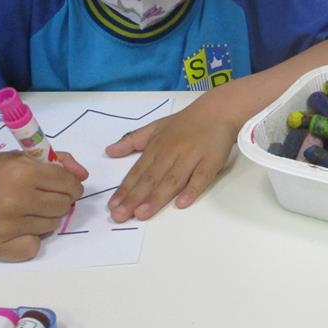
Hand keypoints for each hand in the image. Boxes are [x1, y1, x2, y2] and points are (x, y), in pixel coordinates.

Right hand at [0, 151, 86, 261]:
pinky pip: (33, 247)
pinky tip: (17, 227)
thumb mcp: (26, 157)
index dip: (71, 184)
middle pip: (63, 206)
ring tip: (25, 209)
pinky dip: (30, 239)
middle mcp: (12, 201)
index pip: (68, 184)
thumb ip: (60, 162)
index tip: (64, 185)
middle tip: (41, 196)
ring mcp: (3, 226)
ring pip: (51, 226)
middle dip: (59, 200)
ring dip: (45, 218)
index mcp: (21, 174)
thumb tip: (83, 177)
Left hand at [105, 101, 237, 221]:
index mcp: (157, 146)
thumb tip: (109, 151)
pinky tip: (181, 203)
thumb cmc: (185, 122)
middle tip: (119, 216)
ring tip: (142, 214)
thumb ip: (132, 140)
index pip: (138, 171)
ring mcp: (192, 157)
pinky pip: (201, 177)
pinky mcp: (211, 161)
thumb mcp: (155, 127)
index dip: (125, 189)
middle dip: (134, 198)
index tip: (112, 206)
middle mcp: (172, 152)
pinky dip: (192, 190)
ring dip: (157, 197)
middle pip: (151, 178)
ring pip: (172, 180)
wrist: (218, 110)